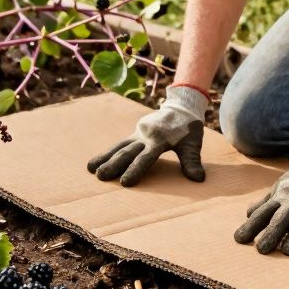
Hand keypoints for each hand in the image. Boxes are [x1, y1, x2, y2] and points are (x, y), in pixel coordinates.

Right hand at [87, 85, 207, 186]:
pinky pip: (120, 144)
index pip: (145, 158)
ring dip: (105, 158)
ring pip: (119, 147)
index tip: (126, 183)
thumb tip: (198, 179)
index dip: (136, 170)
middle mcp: (146, 135)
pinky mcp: (135, 133)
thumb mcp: (193, 143)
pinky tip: (96, 162)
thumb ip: (192, 160)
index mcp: (160, 139)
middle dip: (114, 165)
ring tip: (91, 169)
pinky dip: (107, 153)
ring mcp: (138, 133)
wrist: (181, 106)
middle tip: (101, 177)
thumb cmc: (189, 128)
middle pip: (127, 152)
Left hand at [234, 134, 288, 254]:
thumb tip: (247, 214)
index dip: (251, 226)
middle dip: (272, 233)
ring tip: (287, 251)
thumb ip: (265, 204)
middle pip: (281, 218)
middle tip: (262, 250)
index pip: (263, 213)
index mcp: (280, 197)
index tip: (239, 239)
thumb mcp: (278, 190)